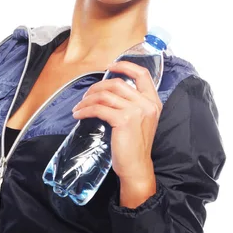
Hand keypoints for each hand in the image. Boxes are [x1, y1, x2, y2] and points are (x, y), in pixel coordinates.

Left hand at [72, 60, 162, 181]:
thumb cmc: (135, 146)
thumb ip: (132, 105)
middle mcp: (147, 104)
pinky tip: (78, 114)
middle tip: (86, 96)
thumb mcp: (141, 121)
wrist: (136, 166)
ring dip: (88, 100)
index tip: (110, 66)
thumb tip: (108, 92)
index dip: (125, 66)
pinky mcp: (123, 120)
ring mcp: (136, 111)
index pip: (142, 74)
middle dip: (97, 87)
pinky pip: (99, 109)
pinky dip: (85, 110)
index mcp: (153, 102)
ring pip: (105, 95)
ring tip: (79, 107)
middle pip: (118, 83)